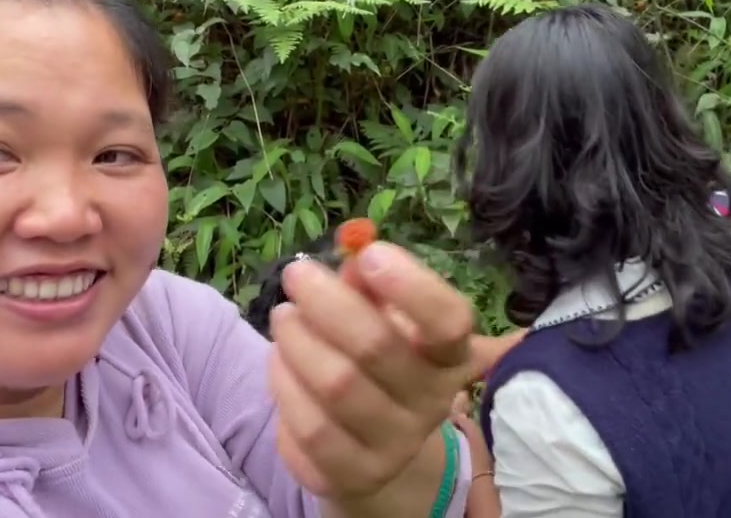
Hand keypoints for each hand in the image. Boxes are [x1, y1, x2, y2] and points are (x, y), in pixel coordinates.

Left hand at [269, 241, 479, 502]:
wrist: (375, 444)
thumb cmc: (383, 361)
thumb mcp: (388, 318)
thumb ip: (372, 286)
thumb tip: (351, 255)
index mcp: (449, 356)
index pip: (449, 322)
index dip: (412, 285)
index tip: (370, 253)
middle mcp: (429, 404)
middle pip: (376, 348)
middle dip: (326, 302)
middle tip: (296, 274)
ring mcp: (392, 447)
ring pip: (334, 388)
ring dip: (296, 343)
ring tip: (283, 318)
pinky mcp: (351, 476)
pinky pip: (306, 431)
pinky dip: (284, 388)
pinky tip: (281, 365)